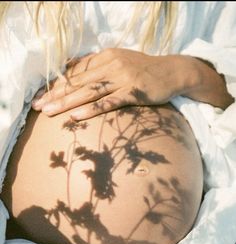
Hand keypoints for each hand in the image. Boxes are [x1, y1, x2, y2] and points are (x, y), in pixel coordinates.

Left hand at [32, 48, 189, 119]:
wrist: (172, 71)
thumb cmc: (143, 69)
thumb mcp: (119, 62)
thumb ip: (98, 66)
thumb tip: (75, 71)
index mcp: (105, 57)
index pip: (75, 72)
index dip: (56, 85)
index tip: (41, 97)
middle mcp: (111, 65)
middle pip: (78, 82)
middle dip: (55, 95)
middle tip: (38, 107)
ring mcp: (123, 78)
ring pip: (89, 91)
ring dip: (67, 102)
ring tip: (50, 112)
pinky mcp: (134, 92)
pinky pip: (109, 102)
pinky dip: (92, 109)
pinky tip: (77, 116)